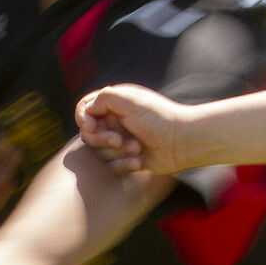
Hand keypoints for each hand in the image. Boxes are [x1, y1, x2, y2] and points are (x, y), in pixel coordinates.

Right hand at [76, 84, 195, 175]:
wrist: (181, 143)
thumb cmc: (158, 119)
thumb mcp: (130, 101)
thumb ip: (104, 98)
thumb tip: (88, 110)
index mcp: (115, 104)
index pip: (86, 108)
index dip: (83, 118)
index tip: (91, 126)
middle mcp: (115, 121)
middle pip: (88, 134)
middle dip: (102, 139)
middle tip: (118, 141)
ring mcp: (120, 141)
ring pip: (99, 152)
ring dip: (116, 153)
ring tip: (137, 148)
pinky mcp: (125, 159)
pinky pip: (111, 166)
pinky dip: (123, 165)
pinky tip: (139, 162)